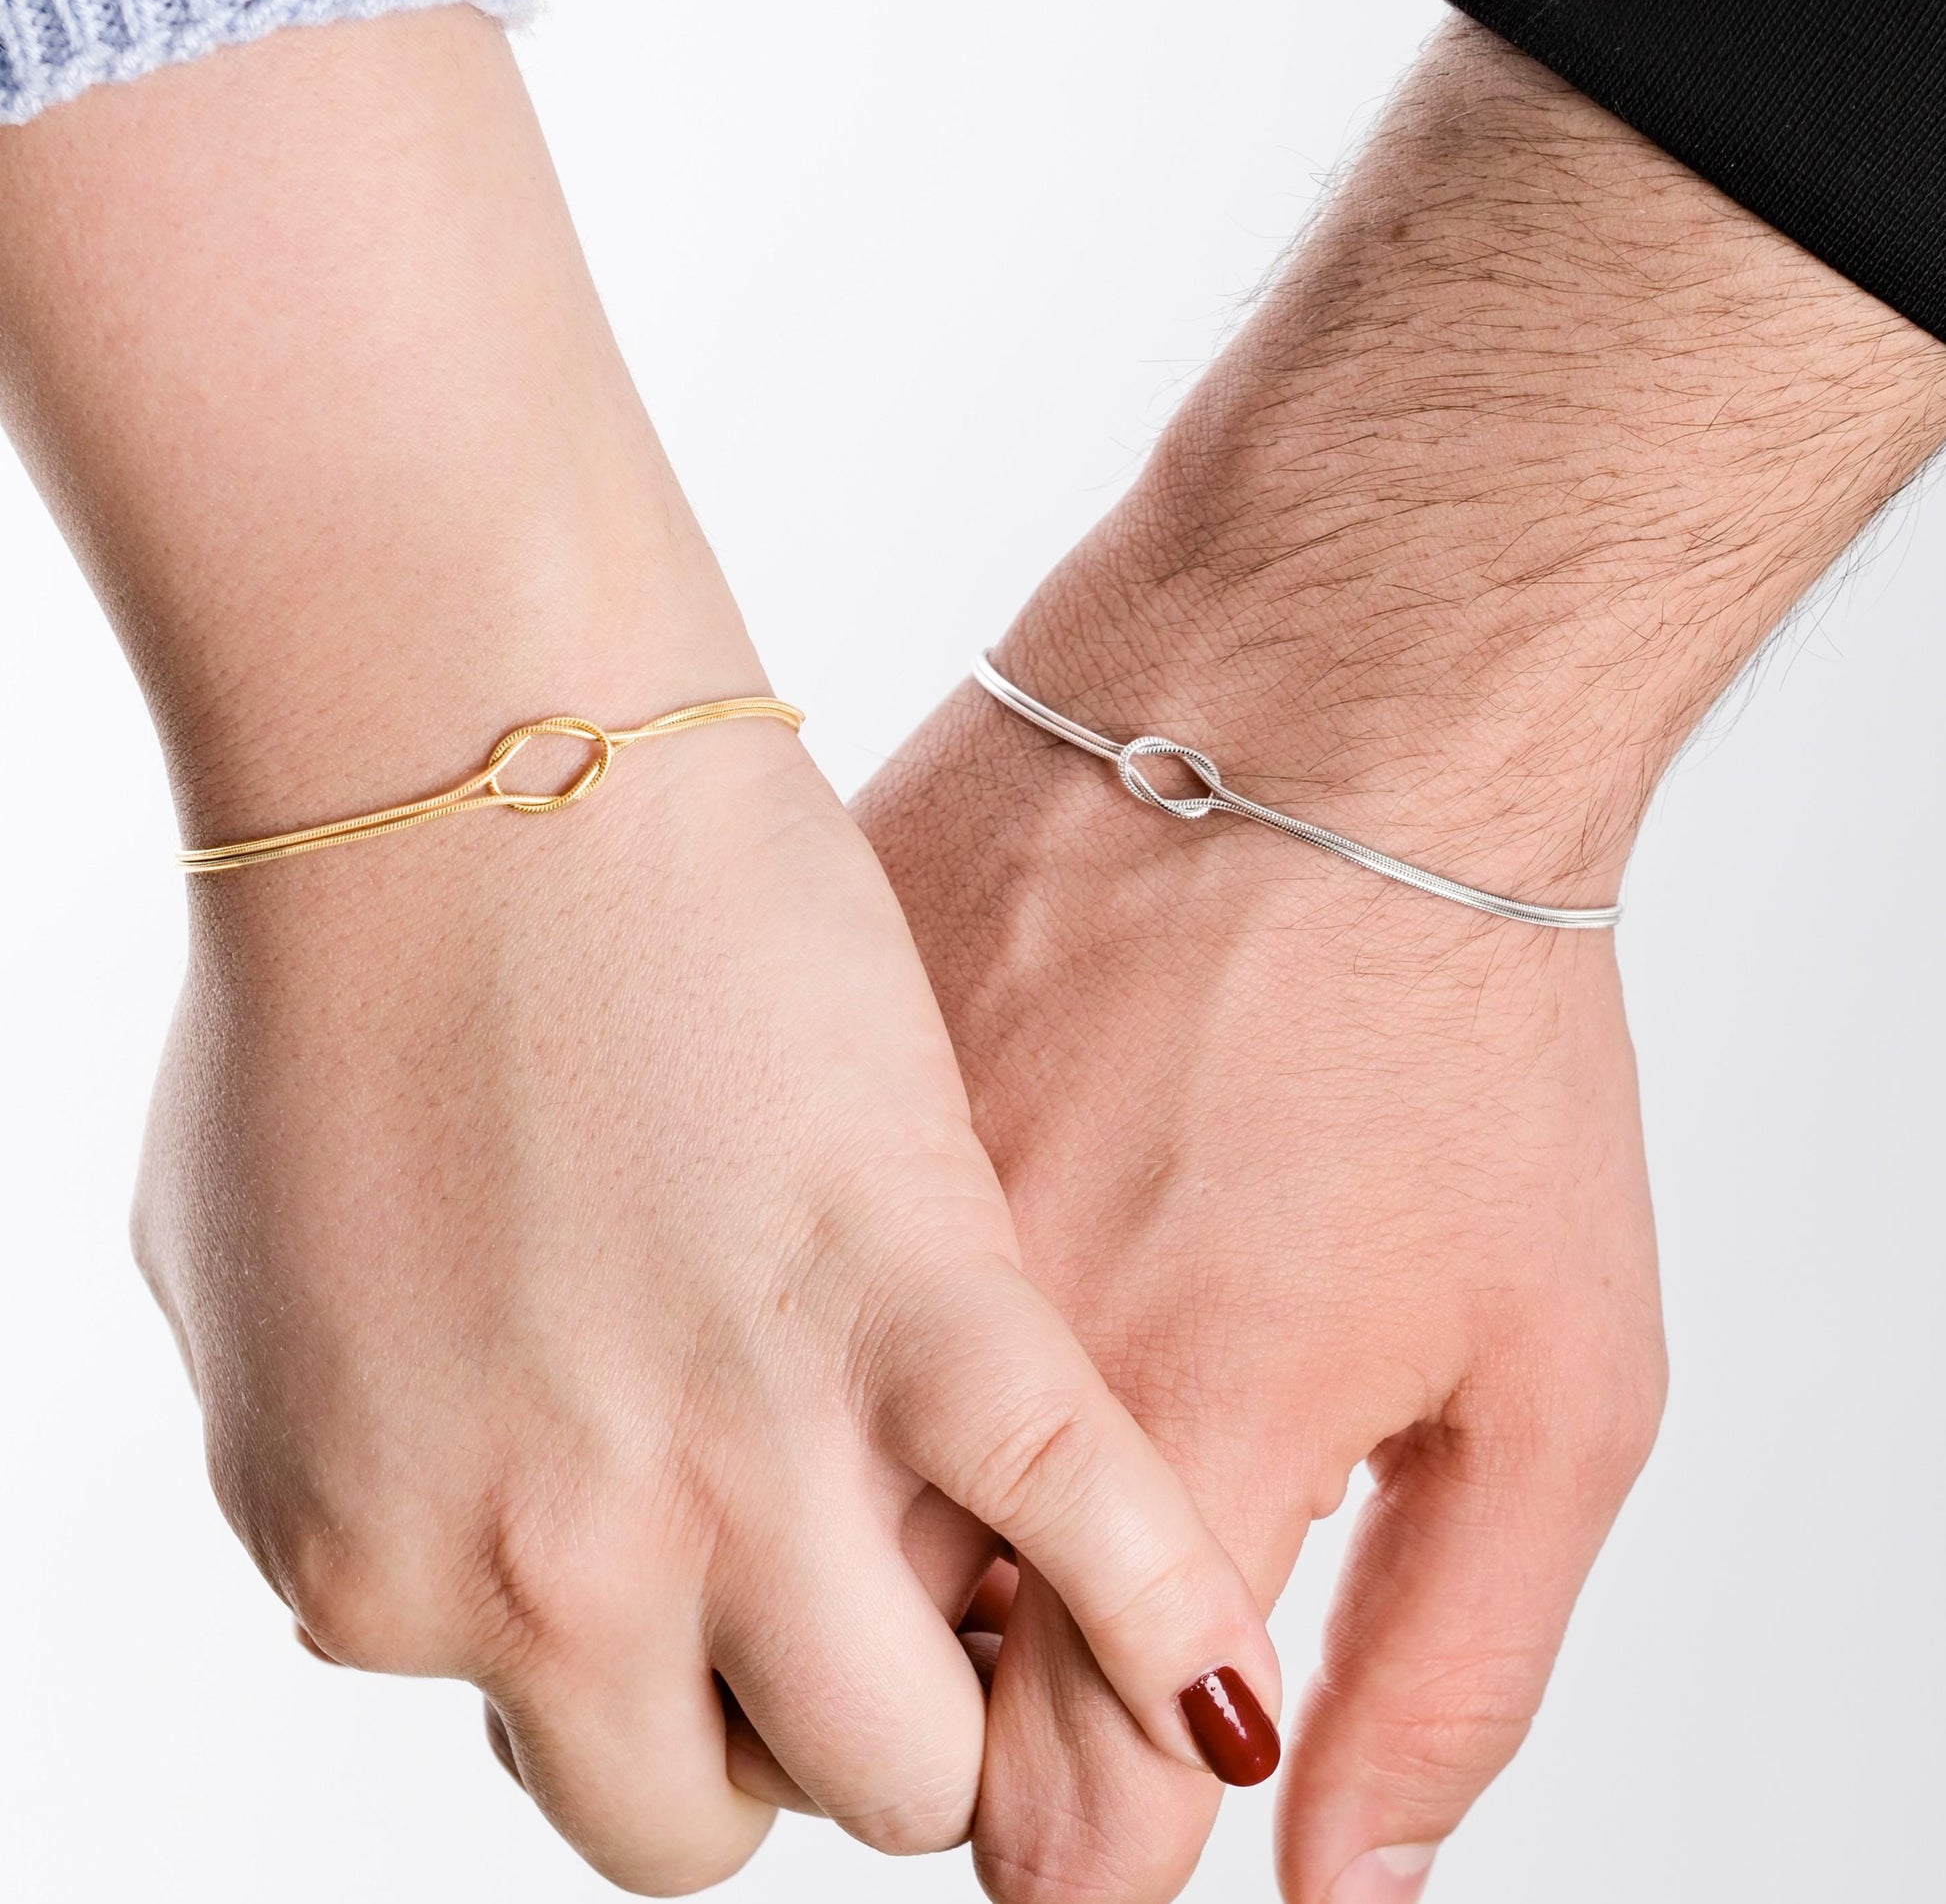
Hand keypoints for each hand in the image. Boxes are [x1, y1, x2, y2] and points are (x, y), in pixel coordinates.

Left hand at [0, 7, 1275, 1896]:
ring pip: (908, 1757)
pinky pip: (1096, 1551)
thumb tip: (439, 1531)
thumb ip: (349, 1462)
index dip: (671, 1678)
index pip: (578, 1763)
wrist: (473, 748)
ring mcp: (749, 1457)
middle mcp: (557, 1563)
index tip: (727, 1603)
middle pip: (731, 1808)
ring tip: (985, 1563)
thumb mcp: (248, 1274)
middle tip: (852, 1583)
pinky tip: (1219, 1681)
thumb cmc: (349, 953)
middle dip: (800, 1718)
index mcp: (385, 1560)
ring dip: (956, 1684)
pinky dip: (1167, 1635)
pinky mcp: (928, 1314)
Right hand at [863, 8, 1945, 1898]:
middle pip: (878, 1709)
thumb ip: (1450, 1669)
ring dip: (850, 1544)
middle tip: (1040, 1611)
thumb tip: (1337, 1875)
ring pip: (771, 1528)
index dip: (1100, 1835)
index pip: (1060, 1833)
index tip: (1131, 1754)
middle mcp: (960, 1373)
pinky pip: (744, 1331)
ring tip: (954, 1455)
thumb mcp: (1560, 1371)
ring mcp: (841, 1230)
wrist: (1313, 707)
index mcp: (1170, 1457)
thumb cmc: (1460, 1018)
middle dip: (959, 1714)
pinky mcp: (786, 1120)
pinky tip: (878, 1284)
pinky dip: (794, 1358)